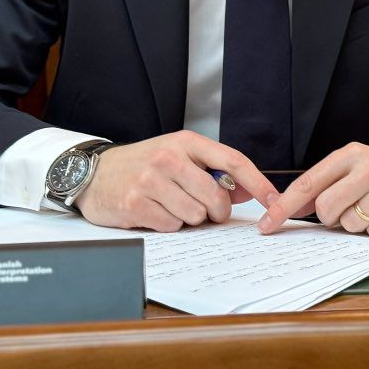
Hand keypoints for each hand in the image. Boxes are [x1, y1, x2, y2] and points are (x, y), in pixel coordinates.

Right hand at [75, 131, 276, 231]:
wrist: (94, 173)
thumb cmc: (144, 165)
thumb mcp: (180, 157)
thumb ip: (214, 171)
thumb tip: (248, 191)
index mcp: (187, 143)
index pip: (233, 161)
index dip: (258, 183)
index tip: (275, 200)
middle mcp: (169, 158)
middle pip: (216, 195)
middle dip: (217, 210)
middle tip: (206, 210)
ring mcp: (149, 181)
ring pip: (195, 214)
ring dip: (189, 218)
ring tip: (172, 205)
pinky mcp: (134, 204)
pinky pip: (171, 226)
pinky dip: (168, 225)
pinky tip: (155, 212)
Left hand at [257, 142, 368, 237]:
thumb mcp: (354, 168)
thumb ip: (323, 185)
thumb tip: (286, 206)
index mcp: (352, 154)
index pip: (309, 183)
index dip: (284, 207)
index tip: (268, 225)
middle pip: (328, 209)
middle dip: (332, 217)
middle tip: (349, 210)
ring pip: (351, 224)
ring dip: (358, 224)